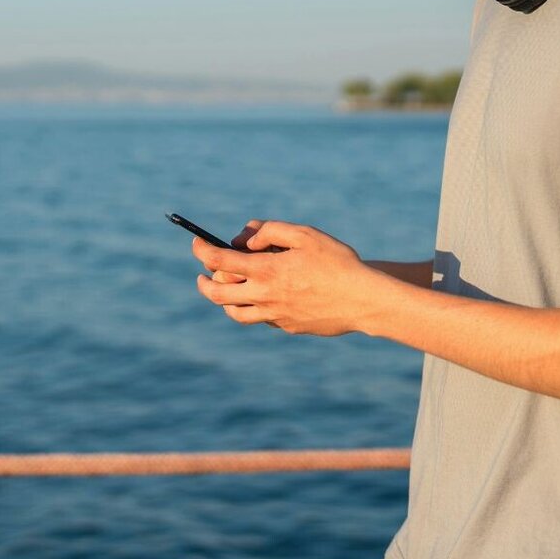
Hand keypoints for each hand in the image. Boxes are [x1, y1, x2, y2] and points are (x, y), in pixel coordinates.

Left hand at [191, 220, 385, 336]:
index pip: (220, 260)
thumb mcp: (305, 235)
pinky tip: (263, 297)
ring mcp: (275, 315)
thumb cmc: (337, 262)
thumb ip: (271, 231)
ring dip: (223, 300)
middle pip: (218, 294)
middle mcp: (265, 296)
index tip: (197, 243)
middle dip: (204, 282)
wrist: (362, 301)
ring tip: (225, 290)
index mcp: (267, 270)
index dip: (202, 250)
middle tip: (202, 274)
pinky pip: (261, 318)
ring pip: (235, 313)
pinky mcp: (287, 327)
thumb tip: (246, 240)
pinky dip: (254, 307)